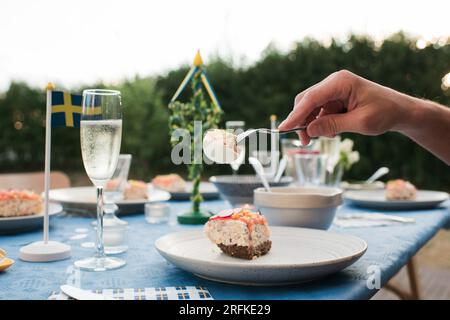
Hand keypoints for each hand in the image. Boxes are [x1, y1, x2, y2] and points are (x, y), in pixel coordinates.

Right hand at [279, 70, 409, 144]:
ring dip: (311, 124)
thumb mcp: (360, 122)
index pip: (311, 98)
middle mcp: (334, 82)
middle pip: (307, 101)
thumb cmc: (385, 113)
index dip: (296, 115)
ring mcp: (334, 90)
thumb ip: (332, 125)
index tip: (283, 128)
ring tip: (318, 139)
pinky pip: (320, 111)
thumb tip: (308, 131)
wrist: (401, 111)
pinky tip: (331, 132)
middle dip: (302, 121)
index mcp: (341, 82)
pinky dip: (320, 123)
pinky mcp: (336, 99)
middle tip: (304, 141)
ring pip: (311, 107)